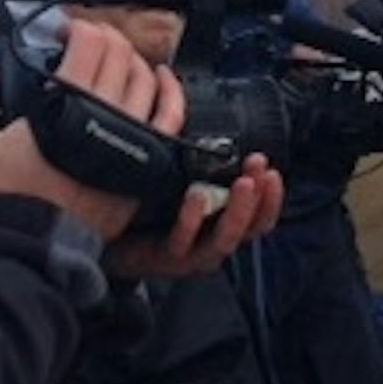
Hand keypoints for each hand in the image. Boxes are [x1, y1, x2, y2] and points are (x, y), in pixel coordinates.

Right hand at [0, 21, 183, 240]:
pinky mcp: (147, 159)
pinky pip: (172, 115)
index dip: (78, 27)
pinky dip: (170, 90)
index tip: (66, 32)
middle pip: (119, 54)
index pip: (89, 42)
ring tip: (115, 60)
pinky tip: (161, 79)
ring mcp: (132, 135)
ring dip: (131, 59)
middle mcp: (106, 114)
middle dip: (103, 37)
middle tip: (88, 42)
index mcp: (67, 103)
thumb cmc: (10, 198)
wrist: (38, 242)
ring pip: (146, 78)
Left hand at [107, 154, 286, 278]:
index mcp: (221, 228)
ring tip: (242, 184)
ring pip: (224, 240)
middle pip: (249, 229)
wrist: (110, 245)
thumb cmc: (147, 215)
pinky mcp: (164, 258)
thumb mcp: (180, 187)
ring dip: (238, 211)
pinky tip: (195, 195)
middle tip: (261, 170)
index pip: (260, 218)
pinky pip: (182, 241)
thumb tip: (212, 125)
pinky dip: (192, 219)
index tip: (272, 170)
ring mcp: (190, 255)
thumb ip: (199, 167)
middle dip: (260, 198)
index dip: (272, 197)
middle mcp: (212, 245)